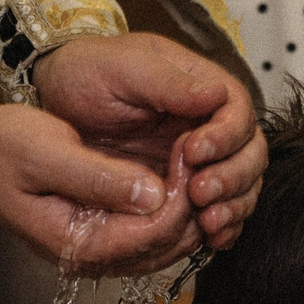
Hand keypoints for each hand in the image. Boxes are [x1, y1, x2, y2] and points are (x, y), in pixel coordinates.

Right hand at [0, 101, 198, 275]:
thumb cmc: (2, 150)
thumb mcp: (46, 153)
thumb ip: (98, 177)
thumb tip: (152, 193)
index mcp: (75, 242)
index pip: (151, 233)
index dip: (179, 196)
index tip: (188, 151)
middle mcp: (90, 257)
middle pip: (166, 246)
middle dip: (192, 204)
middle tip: (199, 154)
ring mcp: (97, 251)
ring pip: (166, 246)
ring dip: (187, 210)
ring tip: (192, 164)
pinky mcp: (102, 236)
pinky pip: (152, 236)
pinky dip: (172, 213)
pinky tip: (177, 179)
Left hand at [35, 33, 264, 247]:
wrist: (52, 103)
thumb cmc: (85, 74)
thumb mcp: (121, 67)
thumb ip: (168, 83)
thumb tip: (216, 94)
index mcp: (201, 87)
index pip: (238, 112)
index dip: (226, 136)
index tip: (195, 151)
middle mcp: (208, 124)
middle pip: (250, 153)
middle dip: (233, 177)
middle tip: (199, 192)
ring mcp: (200, 161)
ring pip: (242, 186)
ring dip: (232, 206)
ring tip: (206, 221)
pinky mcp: (184, 190)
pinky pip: (218, 210)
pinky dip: (221, 226)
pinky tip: (208, 236)